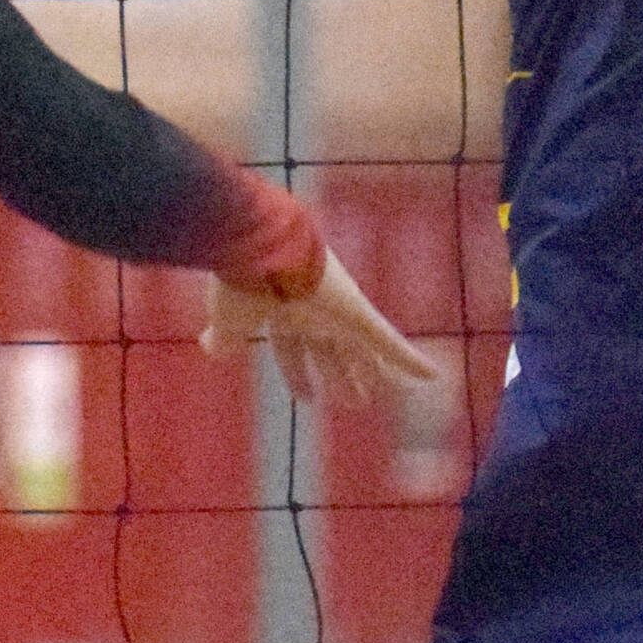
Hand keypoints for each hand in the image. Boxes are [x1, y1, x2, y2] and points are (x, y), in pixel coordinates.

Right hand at [200, 250, 438, 403]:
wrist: (258, 240)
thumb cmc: (240, 278)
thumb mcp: (226, 316)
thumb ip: (222, 336)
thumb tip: (210, 347)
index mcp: (280, 312)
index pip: (292, 349)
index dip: (299, 373)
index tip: (307, 396)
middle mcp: (311, 310)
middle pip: (330, 349)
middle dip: (339, 375)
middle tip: (354, 402)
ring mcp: (335, 308)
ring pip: (358, 349)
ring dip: (368, 375)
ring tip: (375, 399)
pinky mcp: (354, 307)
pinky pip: (386, 337)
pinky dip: (408, 358)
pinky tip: (431, 377)